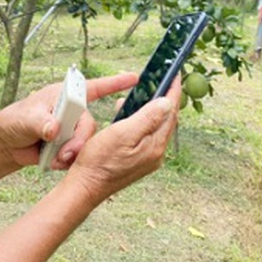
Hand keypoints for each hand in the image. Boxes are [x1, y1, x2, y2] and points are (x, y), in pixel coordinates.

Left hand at [0, 72, 138, 169]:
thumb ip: (41, 123)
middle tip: (66, 153)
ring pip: (85, 142)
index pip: (95, 87)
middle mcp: (72, 111)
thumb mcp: (26, 119)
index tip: (135, 78)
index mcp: (66, 96)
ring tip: (56, 158)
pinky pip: (77, 155)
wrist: (7, 145)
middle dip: (80, 140)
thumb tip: (54, 129)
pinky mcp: (68, 146)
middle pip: (89, 124)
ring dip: (72, 153)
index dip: (116, 82)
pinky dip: (67, 161)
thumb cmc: (14, 121)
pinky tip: (55, 162)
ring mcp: (71, 129)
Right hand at [65, 77, 181, 205]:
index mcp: (155, 145)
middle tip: (161, 79)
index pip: (171, 112)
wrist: (85, 188)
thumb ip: (147, 118)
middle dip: (164, 97)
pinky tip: (127, 114)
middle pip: (166, 119)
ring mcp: (148, 158)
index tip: (176, 73)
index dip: (173, 90)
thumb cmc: (99, 162)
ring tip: (141, 93)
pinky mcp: (138, 160)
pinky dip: (141, 119)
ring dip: (150, 108)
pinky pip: (146, 134)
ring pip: (156, 126)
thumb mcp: (122, 134)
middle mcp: (156, 153)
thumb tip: (167, 102)